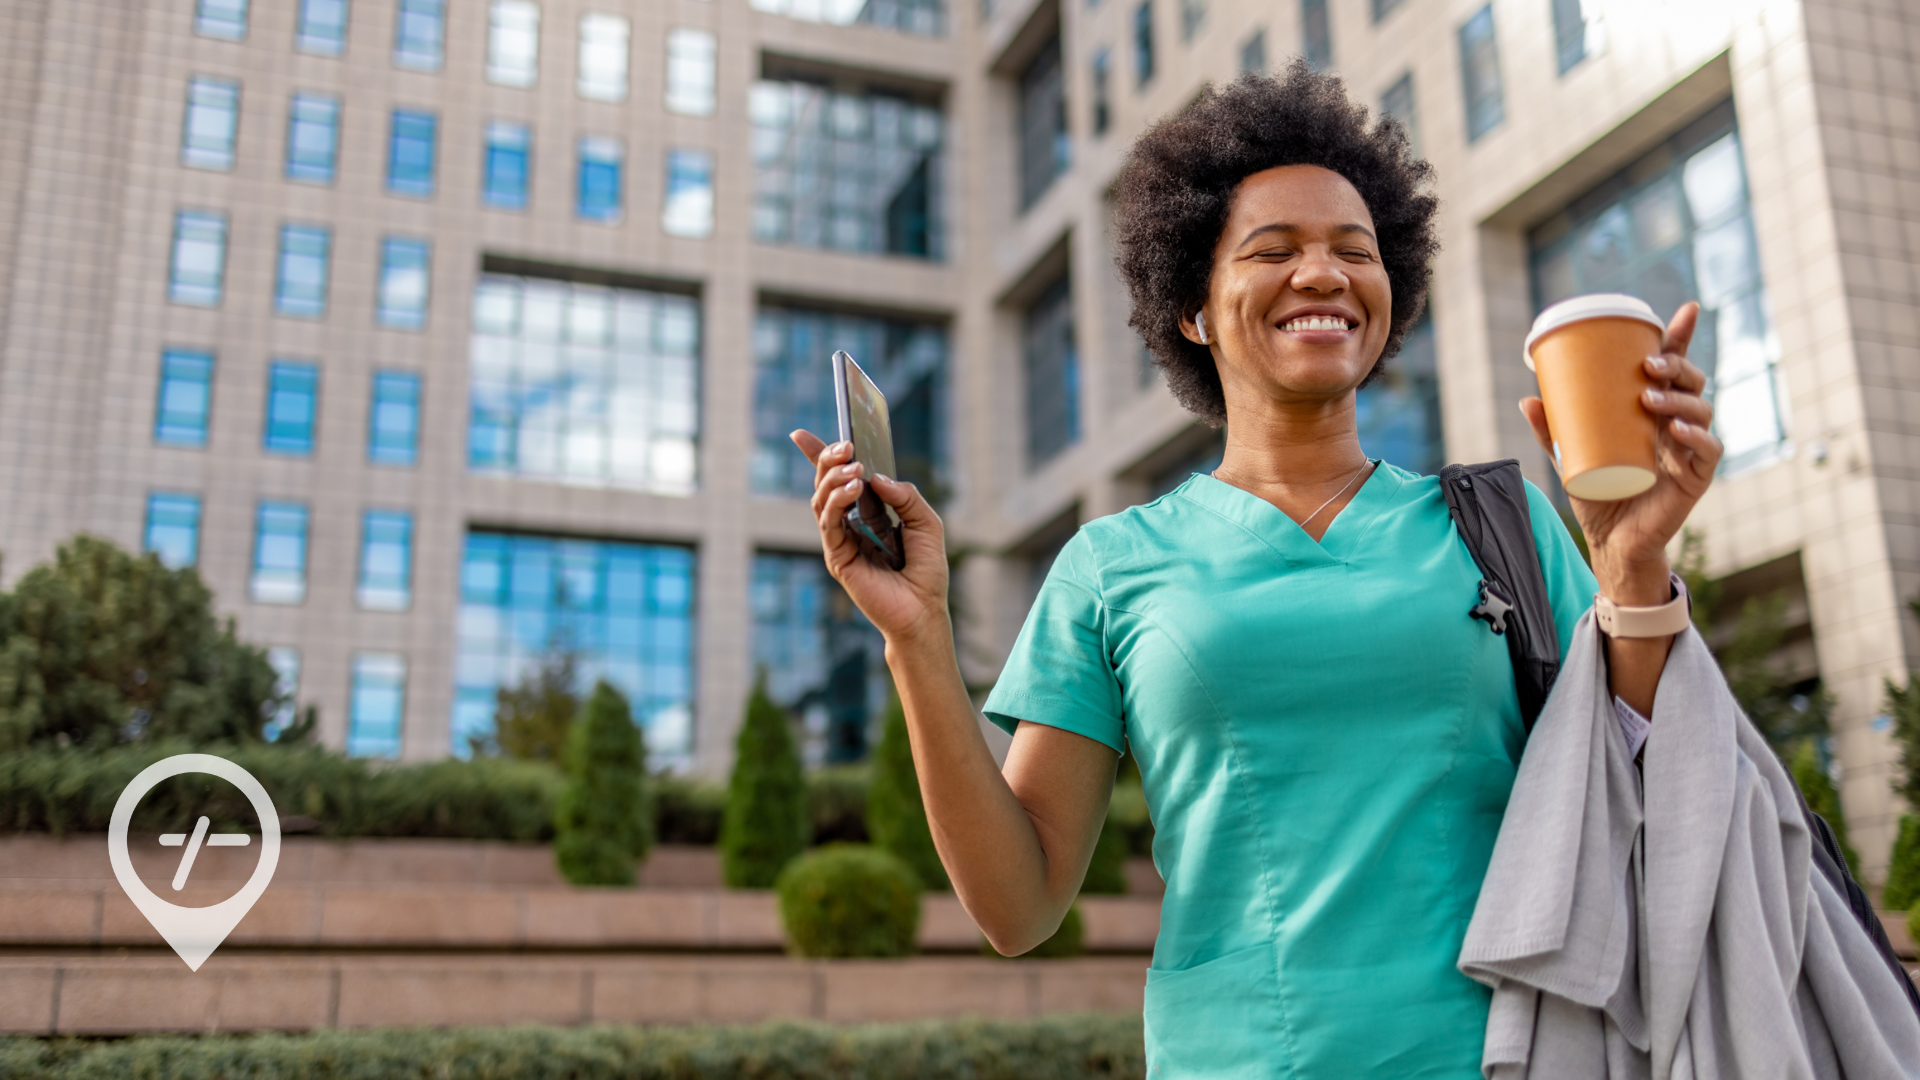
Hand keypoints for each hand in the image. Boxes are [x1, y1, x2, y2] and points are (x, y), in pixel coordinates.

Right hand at [790, 429, 952, 645]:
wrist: (923, 611)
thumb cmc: (925, 570)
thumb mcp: (927, 522)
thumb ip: (905, 496)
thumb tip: (877, 478)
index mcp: (868, 512)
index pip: (839, 479)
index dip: (820, 455)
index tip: (800, 434)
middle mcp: (850, 523)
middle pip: (826, 484)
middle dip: (828, 459)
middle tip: (845, 446)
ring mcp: (840, 540)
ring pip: (821, 499)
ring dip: (835, 478)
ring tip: (855, 467)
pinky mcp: (837, 556)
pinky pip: (828, 522)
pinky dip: (837, 500)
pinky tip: (854, 489)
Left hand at [1520, 302, 1722, 603]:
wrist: (1610, 541)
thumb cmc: (1596, 493)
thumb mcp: (1569, 457)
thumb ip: (1550, 431)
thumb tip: (1527, 399)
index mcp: (1654, 412)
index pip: (1673, 368)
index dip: (1681, 338)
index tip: (1686, 310)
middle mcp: (1677, 425)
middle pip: (1691, 383)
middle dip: (1676, 366)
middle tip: (1647, 365)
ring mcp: (1689, 451)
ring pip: (1700, 411)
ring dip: (1679, 398)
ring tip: (1648, 398)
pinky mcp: (1695, 479)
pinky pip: (1708, 452)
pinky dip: (1696, 439)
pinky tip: (1679, 432)